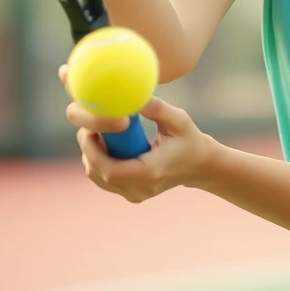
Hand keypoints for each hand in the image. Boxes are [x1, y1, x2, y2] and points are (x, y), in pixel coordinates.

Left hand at [58, 64, 213, 201]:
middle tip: (91, 125)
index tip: (90, 128)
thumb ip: (156, 108)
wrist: (200, 165)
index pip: (108, 170)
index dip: (92, 149)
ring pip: (97, 177)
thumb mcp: (178, 119)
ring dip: (92, 154)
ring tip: (100, 132)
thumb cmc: (189, 139)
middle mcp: (140, 189)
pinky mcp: (132, 194)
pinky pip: (104, 179)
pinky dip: (99, 161)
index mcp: (150, 173)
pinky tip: (107, 143)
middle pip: (98, 173)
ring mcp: (135, 195)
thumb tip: (131, 95)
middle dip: (89, 148)